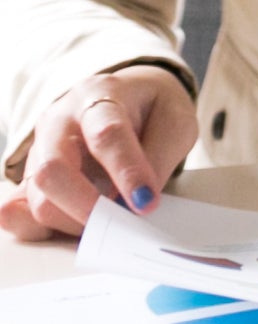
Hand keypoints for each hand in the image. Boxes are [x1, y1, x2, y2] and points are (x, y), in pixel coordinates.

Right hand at [2, 64, 198, 239]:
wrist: (128, 96)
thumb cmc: (152, 109)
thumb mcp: (174, 122)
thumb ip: (159, 159)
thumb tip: (139, 203)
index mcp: (100, 95)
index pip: (107, 135)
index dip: (126, 172)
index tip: (146, 203)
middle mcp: (58, 121)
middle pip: (53, 169)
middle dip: (86, 205)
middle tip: (120, 222)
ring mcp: (38, 150)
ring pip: (38, 197)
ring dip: (74, 221)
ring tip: (110, 221)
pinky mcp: (29, 177)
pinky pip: (16, 210)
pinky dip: (41, 228)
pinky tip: (72, 227)